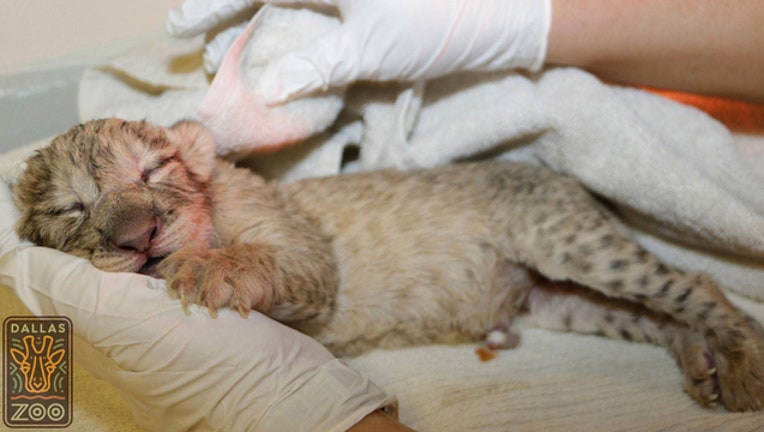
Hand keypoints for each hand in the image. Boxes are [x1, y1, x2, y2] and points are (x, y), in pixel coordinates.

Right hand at [167, 0, 550, 103]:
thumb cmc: (436, 26)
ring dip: (260, 25)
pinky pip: (318, 13)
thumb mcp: (369, 50)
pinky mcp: (365, 6)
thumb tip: (264, 90)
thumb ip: (313, 66)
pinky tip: (284, 52)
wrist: (501, 15)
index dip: (212, 4)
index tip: (177, 29)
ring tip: (232, 52)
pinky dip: (296, 30)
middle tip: (204, 49)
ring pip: (291, 2)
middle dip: (232, 15)